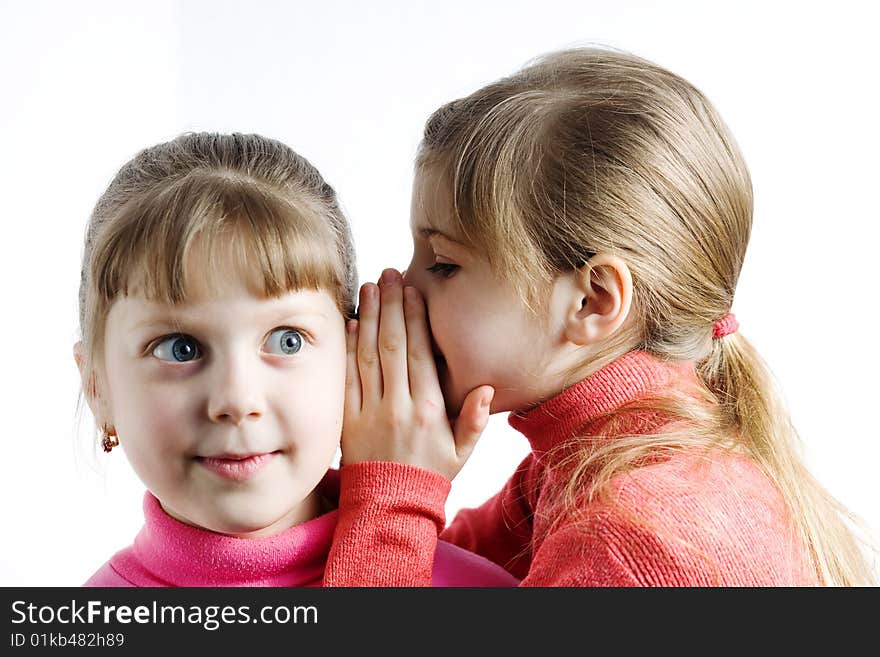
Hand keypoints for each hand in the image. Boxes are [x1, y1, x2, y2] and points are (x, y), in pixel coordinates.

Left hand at [341, 268, 493, 479]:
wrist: (390, 506)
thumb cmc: (431, 473)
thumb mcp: (462, 451)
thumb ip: (475, 419)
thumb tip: (488, 389)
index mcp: (428, 409)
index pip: (420, 354)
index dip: (415, 319)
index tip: (413, 291)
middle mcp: (397, 405)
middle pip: (392, 345)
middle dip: (390, 305)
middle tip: (388, 274)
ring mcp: (369, 411)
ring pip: (368, 355)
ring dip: (368, 317)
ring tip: (369, 286)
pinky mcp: (348, 418)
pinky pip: (347, 377)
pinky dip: (347, 348)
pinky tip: (349, 323)